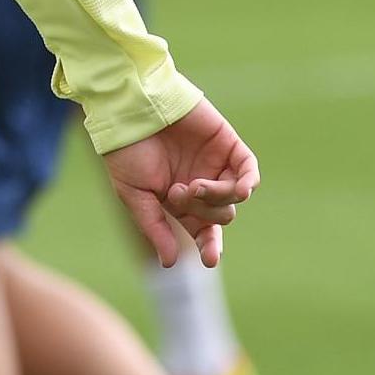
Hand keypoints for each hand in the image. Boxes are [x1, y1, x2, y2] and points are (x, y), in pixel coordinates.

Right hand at [102, 98, 259, 267]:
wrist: (131, 110)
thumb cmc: (126, 151)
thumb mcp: (135, 195)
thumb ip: (156, 227)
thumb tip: (170, 264)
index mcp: (179, 201)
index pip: (203, 231)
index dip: (209, 247)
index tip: (210, 259)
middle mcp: (200, 185)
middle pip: (221, 216)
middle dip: (202, 211)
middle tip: (177, 192)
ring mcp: (215, 164)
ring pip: (235, 196)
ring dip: (219, 198)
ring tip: (194, 186)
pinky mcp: (227, 144)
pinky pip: (248, 170)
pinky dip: (246, 182)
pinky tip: (238, 188)